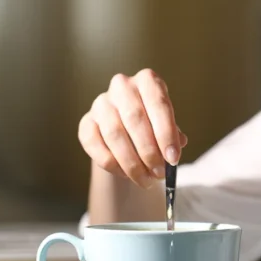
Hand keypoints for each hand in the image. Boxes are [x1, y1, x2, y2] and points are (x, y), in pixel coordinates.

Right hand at [78, 69, 187, 187]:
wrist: (127, 129)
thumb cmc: (153, 124)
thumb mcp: (167, 125)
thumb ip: (173, 135)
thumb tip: (174, 148)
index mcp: (147, 81)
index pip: (158, 104)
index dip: (166, 134)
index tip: (173, 158)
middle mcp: (122, 86)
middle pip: (134, 119)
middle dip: (149, 151)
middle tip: (159, 173)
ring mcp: (101, 103)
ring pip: (115, 135)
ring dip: (132, 162)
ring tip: (146, 179)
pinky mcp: (86, 123)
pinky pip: (96, 146)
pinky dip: (112, 164)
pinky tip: (126, 175)